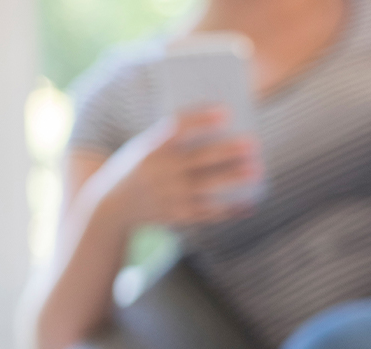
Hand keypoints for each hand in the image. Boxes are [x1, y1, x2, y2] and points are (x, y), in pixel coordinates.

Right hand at [97, 108, 261, 228]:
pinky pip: (209, 213)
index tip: (226, 111)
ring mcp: (170, 196)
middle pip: (199, 159)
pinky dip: (231, 209)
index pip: (178, 128)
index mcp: (153, 148)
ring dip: (234, 179)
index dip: (202, 119)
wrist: (112, 207)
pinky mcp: (179, 216)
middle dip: (227, 151)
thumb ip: (175, 139)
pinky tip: (250, 204)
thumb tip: (219, 130)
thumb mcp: (147, 148)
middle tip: (253, 143)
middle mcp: (161, 172)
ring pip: (208, 187)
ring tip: (257, 171)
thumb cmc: (141, 168)